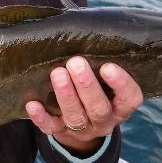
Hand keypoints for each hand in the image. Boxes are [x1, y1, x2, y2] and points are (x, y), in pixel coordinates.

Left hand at [26, 56, 142, 154]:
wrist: (83, 125)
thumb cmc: (97, 89)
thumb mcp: (106, 81)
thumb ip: (101, 64)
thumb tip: (87, 30)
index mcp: (120, 107)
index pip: (130, 99)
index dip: (121, 84)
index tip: (108, 66)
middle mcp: (104, 121)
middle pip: (99, 108)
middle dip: (86, 85)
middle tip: (76, 63)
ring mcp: (83, 129)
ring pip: (76, 117)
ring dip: (66, 95)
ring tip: (58, 74)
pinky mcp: (62, 132)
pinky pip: (51, 128)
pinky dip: (41, 117)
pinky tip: (32, 104)